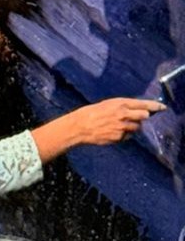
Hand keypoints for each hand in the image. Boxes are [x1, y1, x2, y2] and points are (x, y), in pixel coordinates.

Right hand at [33, 97, 164, 161]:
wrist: (79, 126)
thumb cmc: (90, 113)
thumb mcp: (105, 104)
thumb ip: (121, 107)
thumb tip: (137, 110)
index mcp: (118, 103)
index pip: (142, 104)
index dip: (154, 105)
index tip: (162, 107)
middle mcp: (122, 114)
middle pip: (144, 116)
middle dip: (143, 116)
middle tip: (138, 117)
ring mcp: (122, 127)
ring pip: (136, 127)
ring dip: (132, 126)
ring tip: (118, 124)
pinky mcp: (119, 137)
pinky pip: (128, 136)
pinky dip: (124, 134)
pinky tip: (113, 131)